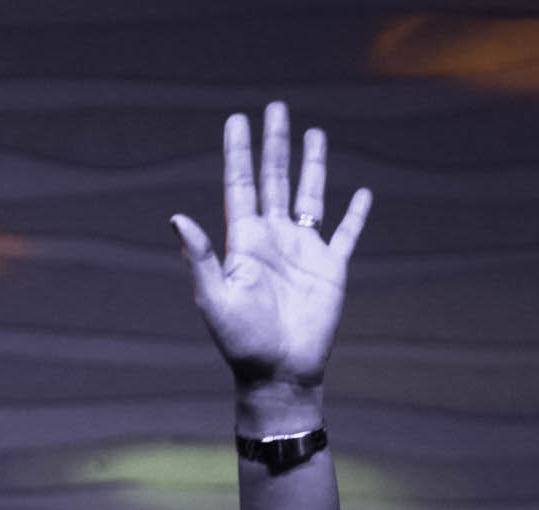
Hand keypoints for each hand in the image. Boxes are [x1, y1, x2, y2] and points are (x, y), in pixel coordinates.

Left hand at [172, 101, 370, 393]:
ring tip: (314, 133)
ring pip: (310, 196)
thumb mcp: (215, 298)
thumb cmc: (241, 342)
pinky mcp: (331, 268)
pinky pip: (346, 233)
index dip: (238, 153)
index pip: (241, 185)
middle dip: (275, 144)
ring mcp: (303, 251)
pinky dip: (356, 214)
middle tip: (275, 108)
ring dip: (312, 165)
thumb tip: (176, 217)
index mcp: (244, 242)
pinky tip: (362, 194)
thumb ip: (200, 257)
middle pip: (276, 179)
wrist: (278, 372)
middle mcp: (274, 239)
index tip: (237, 119)